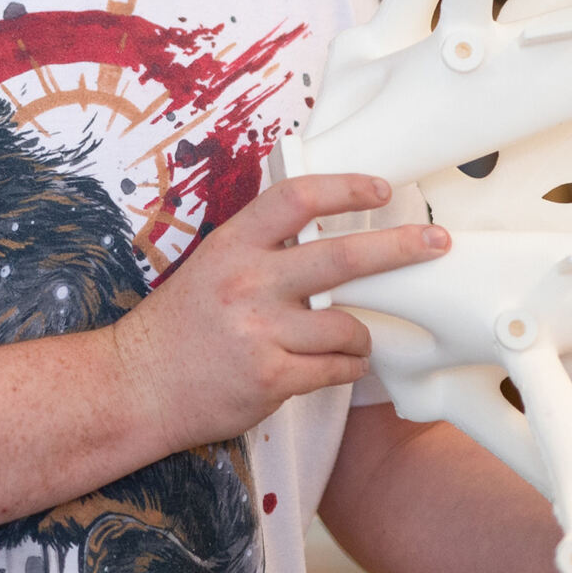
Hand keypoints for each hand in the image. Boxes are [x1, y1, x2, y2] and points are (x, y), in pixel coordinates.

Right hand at [109, 173, 449, 452]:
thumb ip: (262, 251)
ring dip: (361, 337)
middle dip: (400, 248)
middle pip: (342, 256)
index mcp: (231, 246)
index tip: (381, 187)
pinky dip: (345, 368)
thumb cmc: (178, 328)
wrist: (136, 385)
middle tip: (436, 242)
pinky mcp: (271, 378)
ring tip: (350, 342)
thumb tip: (327, 236)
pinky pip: (335, 369)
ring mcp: (259, 332)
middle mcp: (247, 282)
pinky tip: (334, 366)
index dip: (345, 187)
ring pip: (348, 327)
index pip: (296, 199)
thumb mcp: (210, 268)